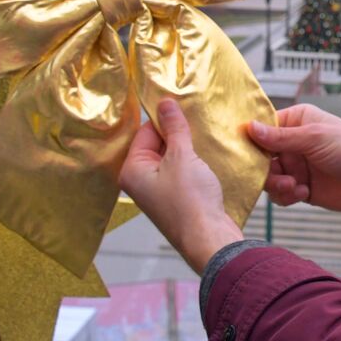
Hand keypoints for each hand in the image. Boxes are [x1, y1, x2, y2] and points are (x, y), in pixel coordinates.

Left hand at [119, 99, 243, 274]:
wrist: (209, 237)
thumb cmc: (190, 200)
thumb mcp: (182, 156)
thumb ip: (174, 128)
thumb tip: (165, 102)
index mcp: (132, 170)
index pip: (144, 132)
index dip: (164, 118)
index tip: (183, 105)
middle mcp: (140, 180)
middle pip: (157, 144)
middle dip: (176, 132)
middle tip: (196, 119)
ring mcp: (157, 190)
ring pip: (171, 157)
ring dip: (186, 146)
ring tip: (204, 136)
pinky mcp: (174, 197)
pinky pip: (180, 170)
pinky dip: (192, 161)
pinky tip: (207, 154)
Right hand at [247, 104, 340, 223]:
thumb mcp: (315, 138)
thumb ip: (281, 137)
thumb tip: (249, 127)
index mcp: (297, 121)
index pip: (263, 126)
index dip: (251, 137)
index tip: (240, 148)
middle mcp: (293, 142)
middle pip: (260, 154)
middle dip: (262, 167)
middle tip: (272, 174)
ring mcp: (296, 166)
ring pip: (267, 176)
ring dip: (275, 184)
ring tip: (292, 186)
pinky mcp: (300, 187)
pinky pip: (280, 194)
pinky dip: (286, 195)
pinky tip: (302, 193)